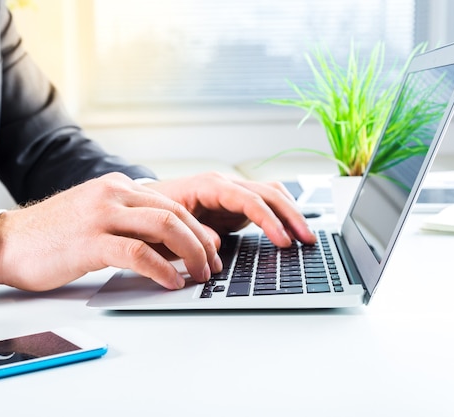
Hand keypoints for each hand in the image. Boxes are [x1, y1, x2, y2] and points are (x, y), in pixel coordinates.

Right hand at [0, 173, 219, 291]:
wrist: (6, 242)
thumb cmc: (52, 236)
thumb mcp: (96, 217)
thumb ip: (129, 222)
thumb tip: (169, 246)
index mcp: (117, 186)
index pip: (171, 204)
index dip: (197, 229)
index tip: (210, 250)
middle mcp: (112, 193)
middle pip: (174, 213)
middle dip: (201, 243)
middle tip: (213, 266)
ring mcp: (101, 214)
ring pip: (163, 227)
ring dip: (190, 254)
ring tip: (199, 275)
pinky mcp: (90, 241)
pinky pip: (138, 252)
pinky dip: (161, 269)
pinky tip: (171, 282)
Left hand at [144, 172, 316, 246]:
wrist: (146, 203)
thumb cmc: (154, 213)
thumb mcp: (168, 225)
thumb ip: (194, 232)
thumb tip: (217, 244)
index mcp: (209, 185)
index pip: (248, 199)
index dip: (268, 220)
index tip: (283, 241)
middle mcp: (225, 184)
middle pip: (268, 193)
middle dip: (291, 216)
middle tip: (307, 240)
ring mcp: (233, 191)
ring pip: (273, 194)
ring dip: (292, 214)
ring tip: (308, 238)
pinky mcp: (236, 203)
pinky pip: (267, 202)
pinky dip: (283, 214)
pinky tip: (293, 230)